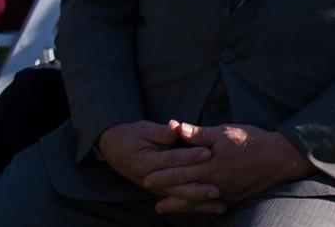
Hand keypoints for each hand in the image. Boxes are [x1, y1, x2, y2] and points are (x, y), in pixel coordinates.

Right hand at [97, 121, 212, 206]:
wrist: (113, 149)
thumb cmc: (130, 136)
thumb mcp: (143, 129)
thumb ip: (161, 131)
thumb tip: (177, 126)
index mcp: (146, 161)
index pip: (172, 159)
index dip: (190, 155)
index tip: (208, 151)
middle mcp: (151, 179)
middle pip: (178, 185)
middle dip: (198, 188)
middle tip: (217, 188)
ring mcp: (156, 188)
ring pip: (181, 198)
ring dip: (201, 203)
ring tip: (220, 205)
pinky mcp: (162, 192)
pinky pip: (181, 201)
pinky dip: (198, 206)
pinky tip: (214, 208)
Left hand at [143, 121, 313, 211]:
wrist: (282, 157)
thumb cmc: (252, 141)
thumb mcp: (224, 132)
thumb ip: (199, 134)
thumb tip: (176, 127)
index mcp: (212, 165)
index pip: (182, 171)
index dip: (163, 174)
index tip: (146, 176)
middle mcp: (219, 182)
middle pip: (187, 188)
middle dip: (166, 191)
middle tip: (148, 193)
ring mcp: (228, 192)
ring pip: (199, 199)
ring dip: (181, 203)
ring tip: (164, 206)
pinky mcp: (237, 196)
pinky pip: (213, 202)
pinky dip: (200, 205)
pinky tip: (192, 206)